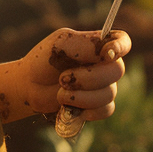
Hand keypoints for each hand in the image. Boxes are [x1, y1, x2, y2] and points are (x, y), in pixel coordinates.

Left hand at [0, 28, 131, 124]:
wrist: (29, 86)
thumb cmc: (44, 60)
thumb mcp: (60, 45)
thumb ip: (85, 45)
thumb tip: (107, 54)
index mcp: (98, 44)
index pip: (123, 41)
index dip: (120, 48)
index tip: (106, 55)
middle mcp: (105, 64)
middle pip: (117, 71)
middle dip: (88, 78)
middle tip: (62, 79)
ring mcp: (103, 86)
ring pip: (110, 93)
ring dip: (81, 96)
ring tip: (60, 93)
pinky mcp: (98, 106)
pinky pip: (106, 110)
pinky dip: (87, 110)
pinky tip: (71, 108)